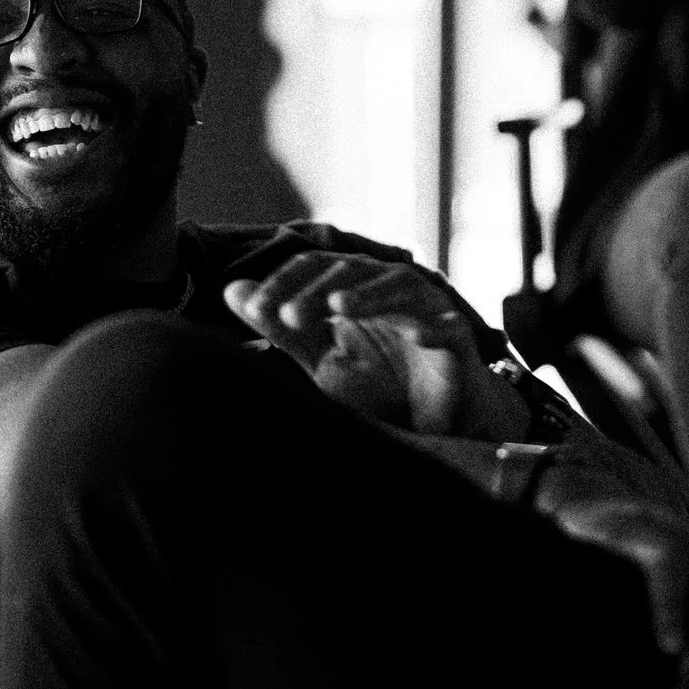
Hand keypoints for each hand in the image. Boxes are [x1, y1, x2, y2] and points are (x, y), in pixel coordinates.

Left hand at [225, 256, 526, 440]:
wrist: (433, 420)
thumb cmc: (378, 383)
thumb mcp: (320, 359)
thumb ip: (281, 327)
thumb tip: (231, 289)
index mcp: (354, 286)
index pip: (314, 268)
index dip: (283, 283)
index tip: (253, 308)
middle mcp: (389, 287)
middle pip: (351, 271)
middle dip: (317, 291)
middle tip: (287, 317)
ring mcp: (425, 307)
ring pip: (398, 286)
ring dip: (369, 295)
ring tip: (339, 308)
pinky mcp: (457, 336)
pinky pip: (446, 326)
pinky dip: (432, 327)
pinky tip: (413, 336)